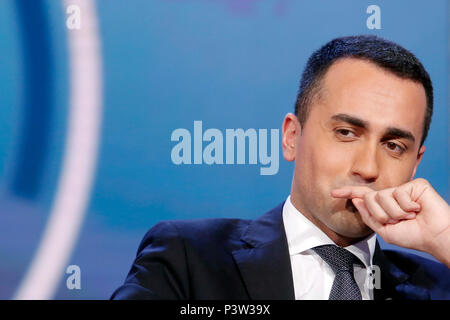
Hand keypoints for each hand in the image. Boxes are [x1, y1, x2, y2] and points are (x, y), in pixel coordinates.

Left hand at [331, 178, 449, 266]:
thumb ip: (369, 216)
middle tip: (397, 221)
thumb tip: (356, 200)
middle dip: (381, 214)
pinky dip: (406, 207)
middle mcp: (392, 195)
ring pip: (383, 196)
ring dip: (395, 213)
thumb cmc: (414, 235)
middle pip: (370, 198)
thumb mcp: (385, 231)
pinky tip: (417, 209)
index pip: (363, 196)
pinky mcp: (415, 185)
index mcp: (384, 205)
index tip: (333, 193)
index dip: (348, 193)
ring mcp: (403, 189)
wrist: (435, 237)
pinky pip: (398, 193)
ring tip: (409, 216)